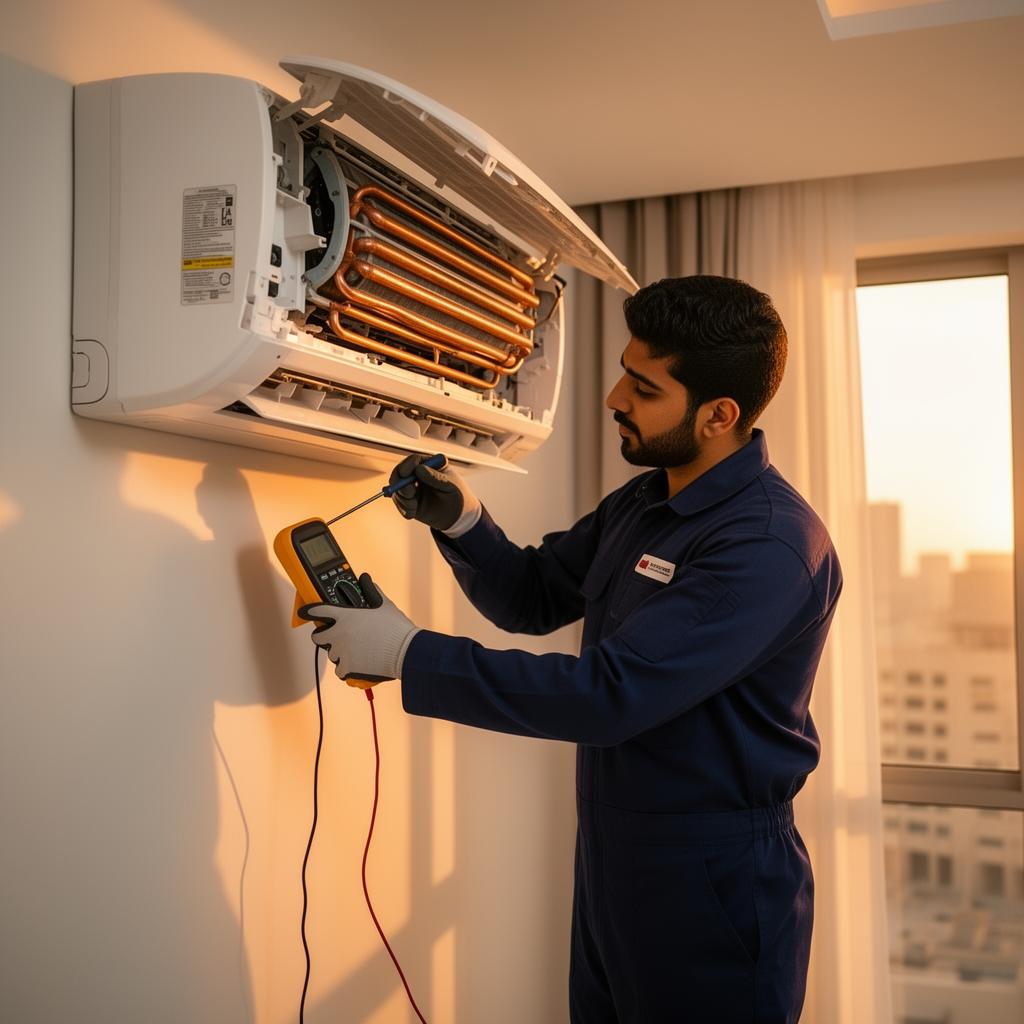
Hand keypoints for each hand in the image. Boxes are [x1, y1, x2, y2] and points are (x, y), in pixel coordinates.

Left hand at [298, 574, 419, 683]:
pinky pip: (340, 670)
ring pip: (332, 654)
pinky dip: (347, 668)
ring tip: (357, 651)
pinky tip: (358, 664)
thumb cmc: (396, 627)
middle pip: (318, 637)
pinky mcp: (347, 668)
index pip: (319, 611)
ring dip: (340, 652)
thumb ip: (371, 591)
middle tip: (337, 636)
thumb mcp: (384, 604)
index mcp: (345, 616)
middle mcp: (339, 634)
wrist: (405, 652)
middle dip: (325, 636)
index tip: (304, 612)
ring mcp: (342, 652)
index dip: (309, 611)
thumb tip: (366, 579)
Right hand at [389, 454, 480, 534]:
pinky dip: (403, 508)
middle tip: (408, 493)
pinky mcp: (409, 500)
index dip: (407, 465)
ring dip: (402, 498)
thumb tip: (418, 469)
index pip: (414, 460)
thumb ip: (435, 478)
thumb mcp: (450, 486)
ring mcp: (413, 486)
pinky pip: (399, 502)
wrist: (459, 517)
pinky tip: (412, 513)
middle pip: (400, 472)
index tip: (405, 474)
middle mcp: (419, 473)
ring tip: (414, 507)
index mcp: (431, 464)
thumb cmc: (459, 496)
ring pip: (397, 488)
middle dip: (399, 483)